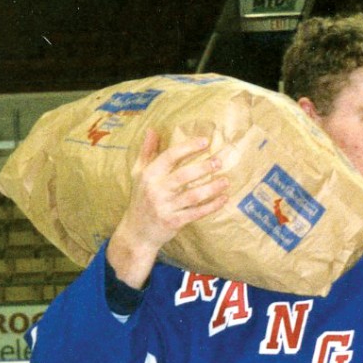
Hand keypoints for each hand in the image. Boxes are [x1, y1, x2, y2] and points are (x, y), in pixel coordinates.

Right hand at [107, 129, 229, 288]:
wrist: (136, 232)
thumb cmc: (141, 199)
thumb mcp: (139, 174)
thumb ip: (147, 152)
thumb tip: (152, 130)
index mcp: (149, 175)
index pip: (169, 157)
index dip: (187, 148)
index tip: (205, 141)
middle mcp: (156, 190)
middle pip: (183, 175)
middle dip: (203, 167)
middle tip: (219, 161)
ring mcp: (164, 207)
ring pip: (192, 195)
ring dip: (211, 188)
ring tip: (226, 181)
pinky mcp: (173, 222)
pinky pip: (196, 213)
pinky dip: (211, 206)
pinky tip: (223, 199)